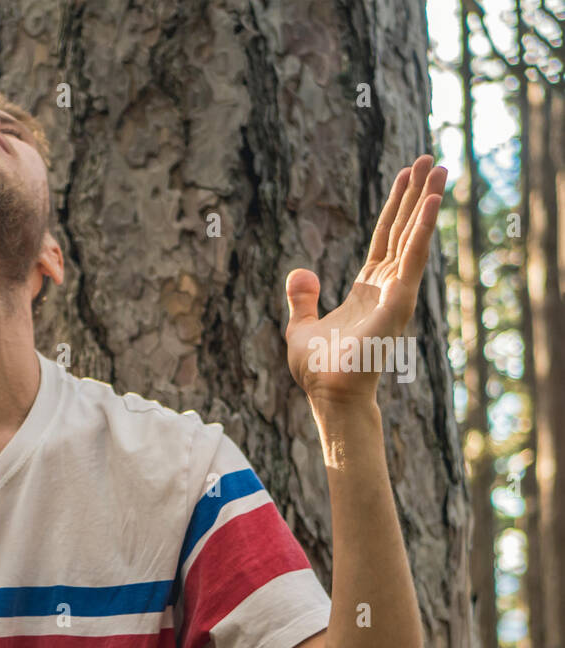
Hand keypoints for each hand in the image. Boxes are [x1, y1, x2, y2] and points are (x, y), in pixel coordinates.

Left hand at [284, 155, 446, 406]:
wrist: (329, 394)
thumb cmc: (319, 370)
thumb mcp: (300, 326)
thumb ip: (302, 298)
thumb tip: (300, 272)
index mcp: (366, 289)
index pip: (384, 239)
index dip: (394, 208)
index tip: (405, 176)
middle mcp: (386, 287)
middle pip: (403, 230)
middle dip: (416, 194)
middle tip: (431, 158)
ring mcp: (395, 293)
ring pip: (413, 237)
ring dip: (426, 202)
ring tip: (440, 168)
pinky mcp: (398, 301)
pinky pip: (412, 258)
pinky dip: (423, 229)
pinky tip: (432, 202)